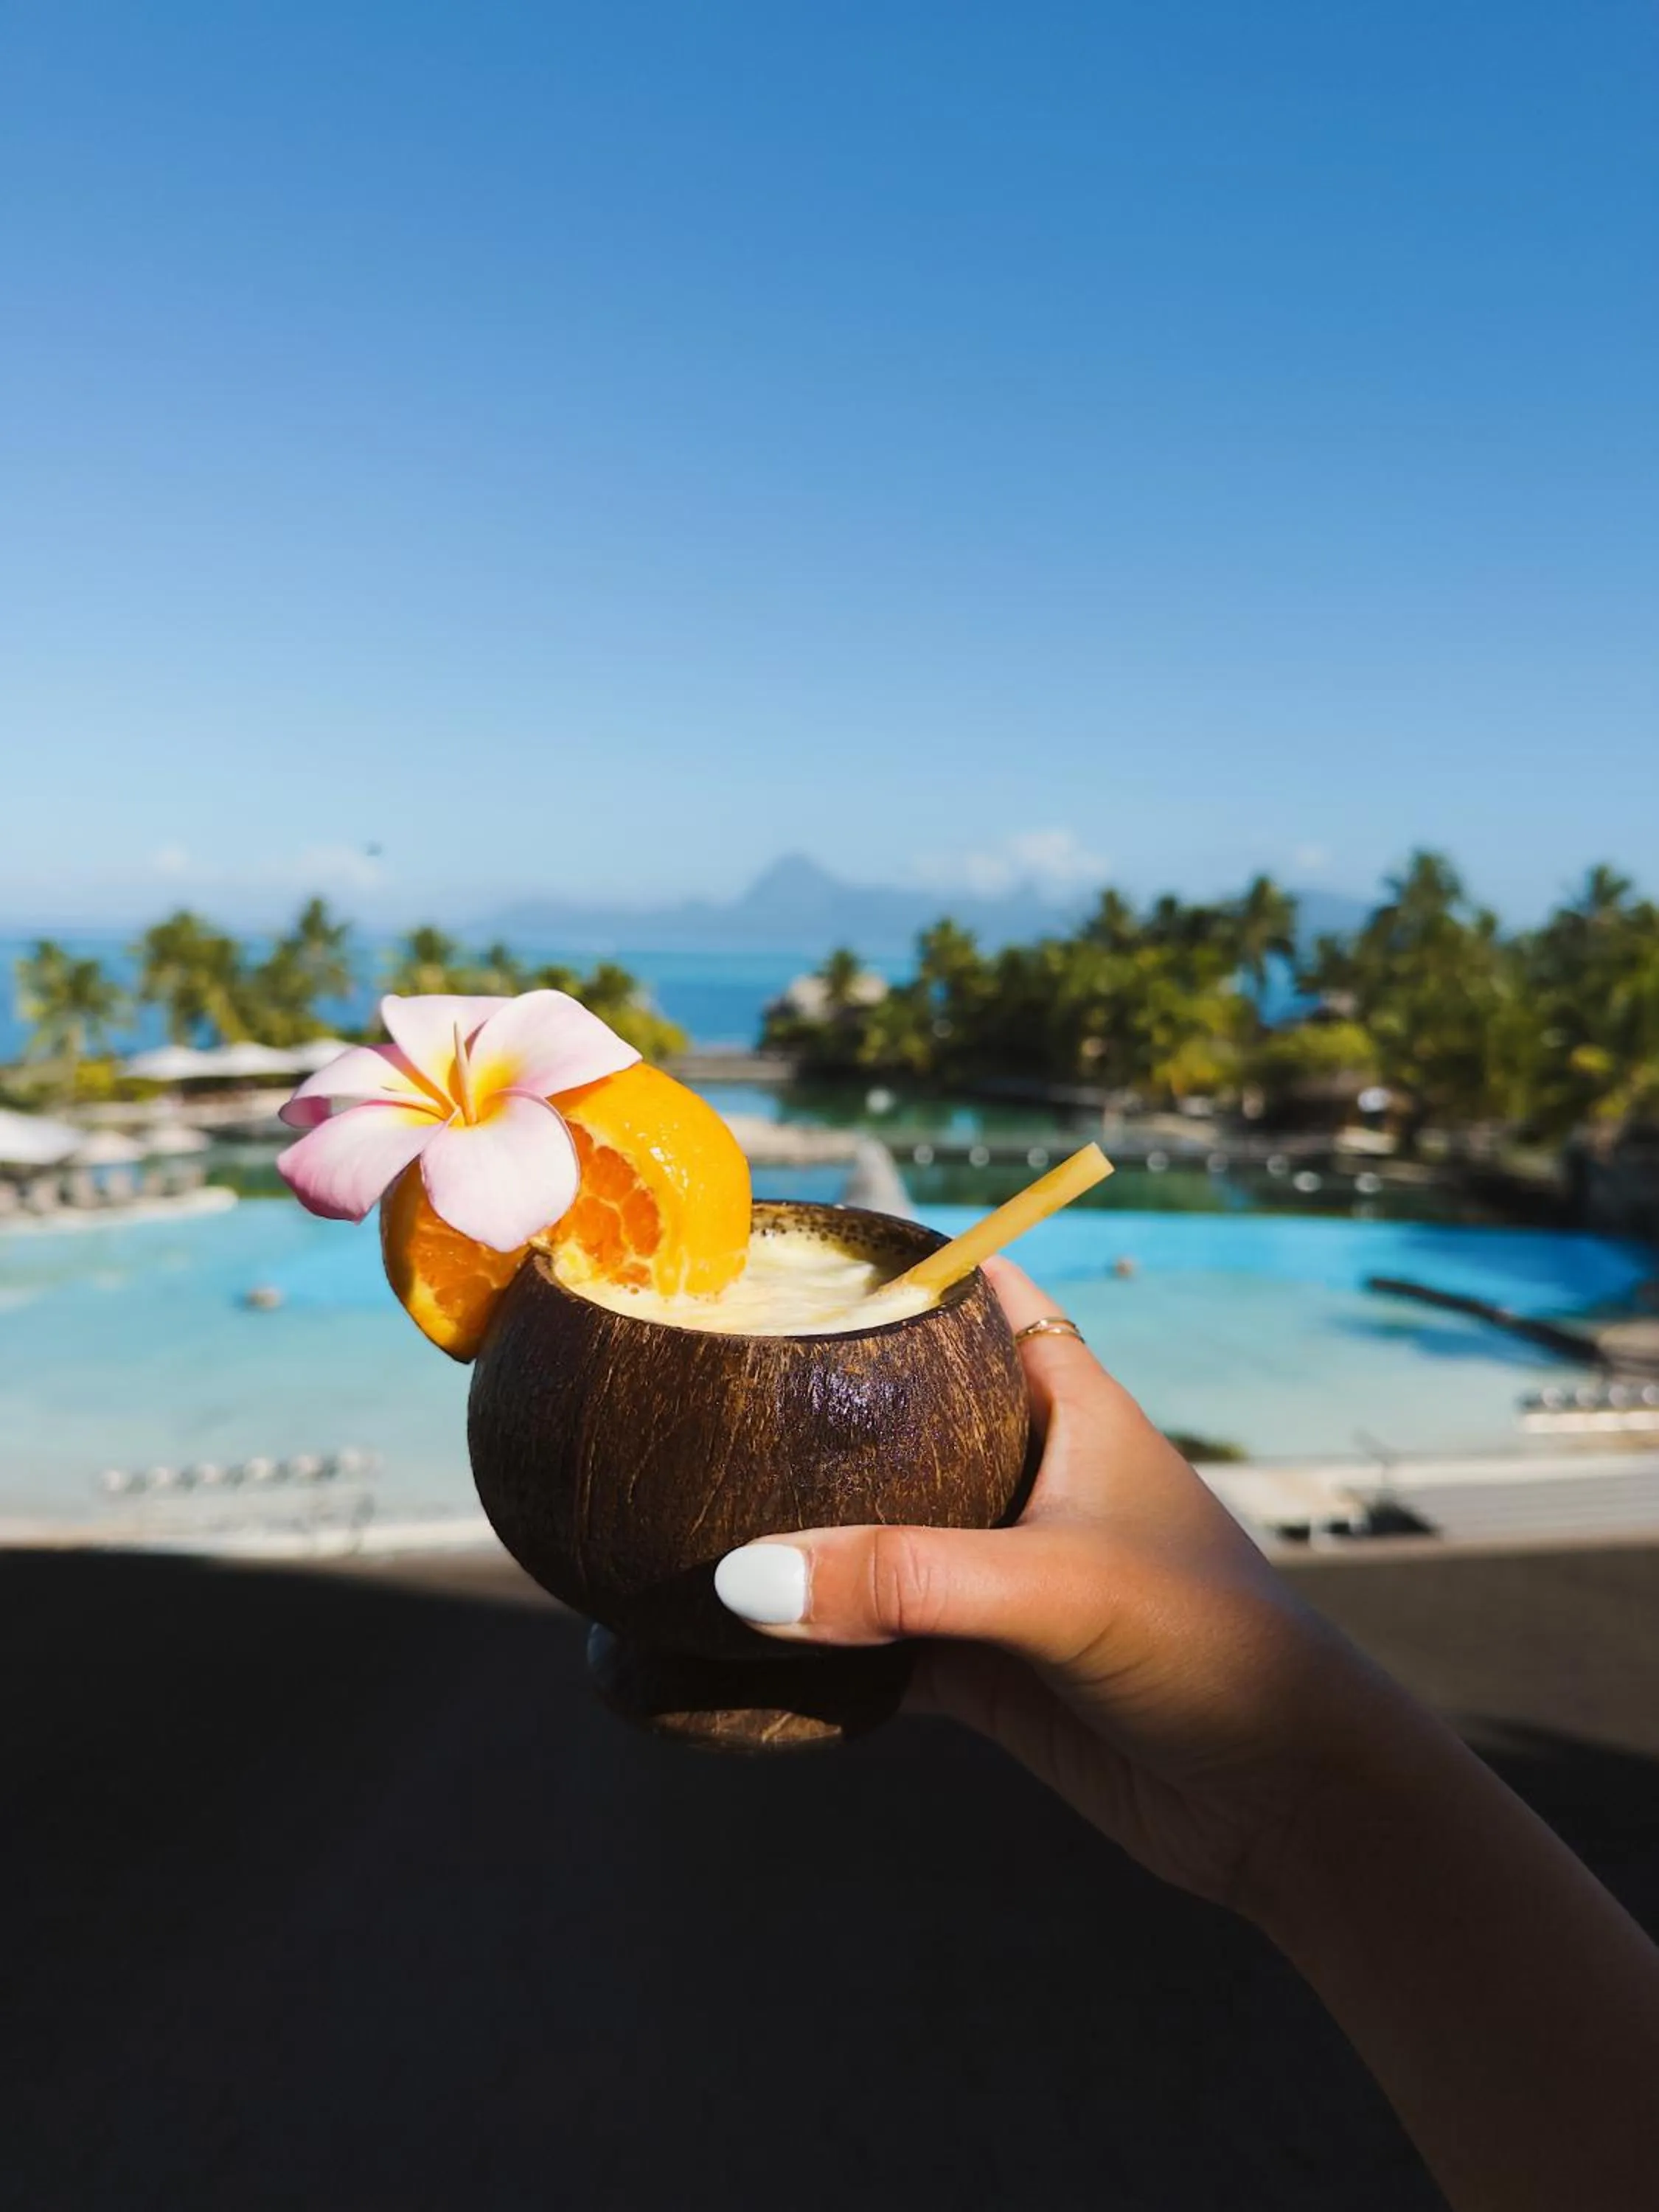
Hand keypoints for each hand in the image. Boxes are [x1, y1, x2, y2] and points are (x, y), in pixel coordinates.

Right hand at [714, 1255, 1426, 1921]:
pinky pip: (877, 1643)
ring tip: (692, 1512)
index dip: (903, 1269)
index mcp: (1071, 1408)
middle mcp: (1030, 1479)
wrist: (1289, 1805)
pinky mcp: (986, 1667)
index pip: (981, 1299)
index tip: (793, 1256)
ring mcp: (1003, 1576)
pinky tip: (737, 1643)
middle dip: (819, 1413)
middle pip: (906, 1420)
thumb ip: (905, 1578)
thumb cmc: (1213, 1649)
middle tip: (707, 1395)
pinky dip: (817, 1646)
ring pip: (882, 1537)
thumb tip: (743, 1579)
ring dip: (808, 1537)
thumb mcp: (1057, 1590)